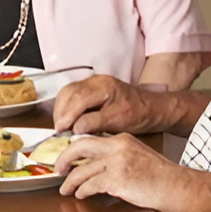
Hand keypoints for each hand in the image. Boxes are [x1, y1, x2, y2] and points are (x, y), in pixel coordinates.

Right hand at [52, 74, 170, 135]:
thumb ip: (96, 122)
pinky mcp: (90, 88)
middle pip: (69, 92)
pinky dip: (66, 107)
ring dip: (61, 110)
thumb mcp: (119, 121)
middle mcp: (95, 81)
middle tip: (58, 130)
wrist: (152, 108)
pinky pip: (71, 94)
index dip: (67, 114)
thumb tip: (75, 128)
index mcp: (104, 86)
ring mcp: (92, 83)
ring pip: (67, 92)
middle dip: (61, 112)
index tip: (61, 129)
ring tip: (61, 127)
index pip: (78, 98)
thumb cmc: (138, 114)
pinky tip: (67, 120)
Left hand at [55, 133, 201, 211]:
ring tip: (66, 188)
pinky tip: (81, 195)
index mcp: (121, 139)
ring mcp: (117, 163)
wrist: (177, 186)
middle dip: (64, 158)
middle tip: (58, 168)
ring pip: (82, 169)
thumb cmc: (161, 176)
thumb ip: (117, 153)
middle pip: (80, 146)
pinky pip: (91, 185)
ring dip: (70, 181)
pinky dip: (82, 191)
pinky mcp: (117, 180)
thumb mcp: (137, 154)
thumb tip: (94, 163)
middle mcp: (117, 147)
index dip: (75, 147)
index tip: (67, 155)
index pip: (90, 138)